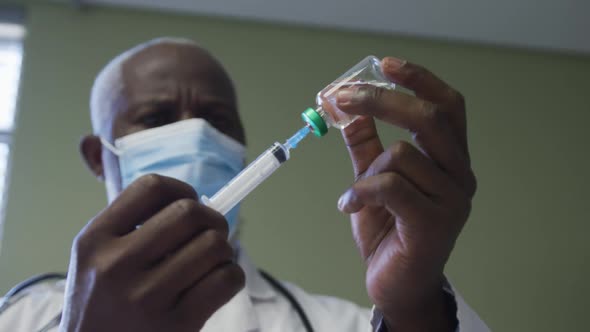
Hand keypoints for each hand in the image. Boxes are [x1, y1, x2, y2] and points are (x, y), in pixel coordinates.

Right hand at [60, 174, 243, 331]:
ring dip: (223, 250)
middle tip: (210, 233)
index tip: (190, 202)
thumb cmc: (102, 302)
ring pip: (214, 245)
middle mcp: (116, 265)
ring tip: (211, 262)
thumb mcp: (95, 257)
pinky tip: (217, 283)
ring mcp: (146, 298)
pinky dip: (232, 276)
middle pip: (190, 213)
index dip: (181, 189)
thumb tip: (196, 203)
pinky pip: (226, 280)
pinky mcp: (176, 326)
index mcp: (94, 240)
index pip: (151, 188)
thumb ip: (132, 226)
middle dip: (212, 219)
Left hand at [336, 58, 475, 330]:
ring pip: (403, 155)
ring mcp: (452, 201)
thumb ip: (365, 143)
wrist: (397, 284)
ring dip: (368, 170)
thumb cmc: (389, 230)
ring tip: (358, 194)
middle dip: (381, 100)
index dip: (419, 80)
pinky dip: (360, 192)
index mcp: (450, 159)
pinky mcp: (434, 224)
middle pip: (429, 118)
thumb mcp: (372, 178)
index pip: (448, 106)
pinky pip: (391, 187)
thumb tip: (345, 106)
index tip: (384, 63)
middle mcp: (460, 175)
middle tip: (342, 98)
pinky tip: (349, 205)